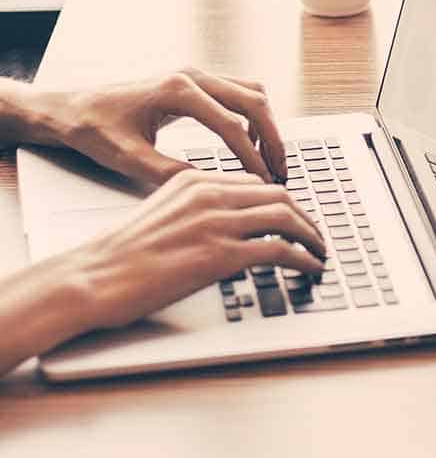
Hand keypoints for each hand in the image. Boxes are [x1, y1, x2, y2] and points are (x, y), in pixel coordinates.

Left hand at [52, 69, 287, 184]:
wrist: (68, 108)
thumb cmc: (91, 129)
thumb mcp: (128, 158)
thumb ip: (170, 172)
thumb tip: (211, 188)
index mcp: (176, 90)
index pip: (230, 125)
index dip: (251, 157)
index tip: (261, 182)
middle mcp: (190, 75)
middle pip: (253, 101)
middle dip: (272, 138)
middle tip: (280, 170)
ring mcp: (193, 75)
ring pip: (251, 93)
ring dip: (266, 124)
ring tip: (269, 158)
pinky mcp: (193, 82)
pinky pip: (238, 93)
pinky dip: (252, 116)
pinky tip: (248, 142)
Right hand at [67, 171, 325, 328]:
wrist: (93, 277)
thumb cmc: (122, 254)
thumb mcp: (164, 214)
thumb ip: (200, 210)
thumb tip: (234, 226)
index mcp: (194, 180)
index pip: (257, 184)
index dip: (285, 203)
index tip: (297, 219)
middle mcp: (209, 194)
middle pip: (279, 196)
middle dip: (306, 218)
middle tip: (317, 236)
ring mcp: (216, 223)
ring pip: (287, 218)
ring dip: (312, 237)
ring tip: (320, 253)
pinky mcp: (220, 254)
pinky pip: (280, 251)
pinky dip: (304, 259)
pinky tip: (311, 269)